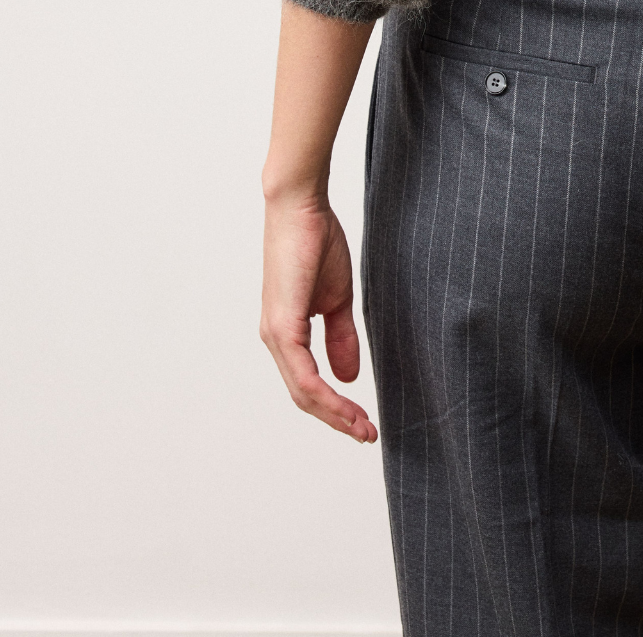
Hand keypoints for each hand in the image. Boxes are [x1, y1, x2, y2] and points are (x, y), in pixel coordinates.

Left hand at [260, 191, 377, 442]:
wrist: (302, 207)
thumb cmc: (317, 242)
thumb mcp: (337, 298)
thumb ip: (340, 337)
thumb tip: (348, 377)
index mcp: (287, 332)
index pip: (309, 383)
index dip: (336, 406)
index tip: (365, 423)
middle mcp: (275, 338)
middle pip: (303, 396)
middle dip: (337, 419)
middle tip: (367, 434)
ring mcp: (276, 334)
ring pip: (302, 391)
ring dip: (334, 413)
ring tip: (363, 428)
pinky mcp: (282, 325)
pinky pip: (302, 373)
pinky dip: (326, 394)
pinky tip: (347, 403)